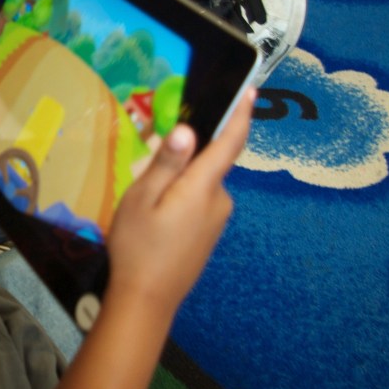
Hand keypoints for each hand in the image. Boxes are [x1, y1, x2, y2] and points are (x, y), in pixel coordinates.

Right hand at [105, 89, 253, 308]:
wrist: (147, 300)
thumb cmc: (138, 246)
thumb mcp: (141, 199)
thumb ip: (166, 163)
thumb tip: (188, 129)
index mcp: (203, 187)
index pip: (230, 142)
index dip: (241, 113)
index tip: (250, 88)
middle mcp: (220, 200)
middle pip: (209, 161)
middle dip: (185, 156)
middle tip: (149, 169)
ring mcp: (217, 219)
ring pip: (201, 183)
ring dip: (179, 181)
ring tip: (145, 200)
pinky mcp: (210, 232)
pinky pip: (199, 200)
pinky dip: (181, 197)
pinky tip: (156, 216)